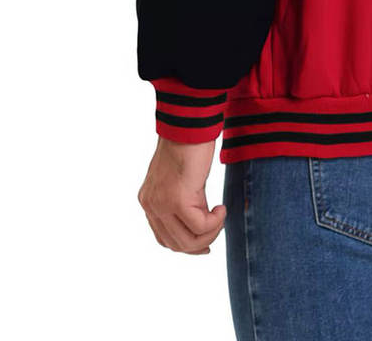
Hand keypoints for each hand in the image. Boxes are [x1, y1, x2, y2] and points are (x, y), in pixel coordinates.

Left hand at [138, 137, 226, 253]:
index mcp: (149, 200)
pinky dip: (216, 222)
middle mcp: (151, 205)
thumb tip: (197, 220)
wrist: (189, 125)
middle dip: (201, 243)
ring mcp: (162, 204)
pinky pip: (201, 226)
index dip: (187, 245)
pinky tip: (222, 208)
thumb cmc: (190, 144)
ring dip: (210, 233)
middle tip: (219, 230)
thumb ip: (182, 199)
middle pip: (176, 244)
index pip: (164, 238)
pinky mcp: (178, 200)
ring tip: (221, 216)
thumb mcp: (182, 179)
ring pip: (187, 241)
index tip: (206, 243)